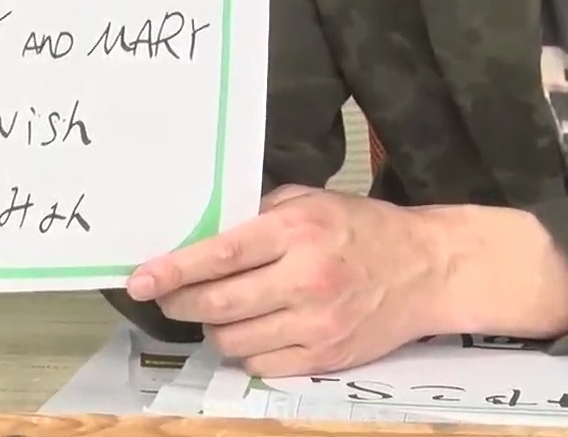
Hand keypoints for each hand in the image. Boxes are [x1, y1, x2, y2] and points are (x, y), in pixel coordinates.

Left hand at [125, 186, 447, 376]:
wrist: (427, 268)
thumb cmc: (362, 228)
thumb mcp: (310, 201)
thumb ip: (257, 214)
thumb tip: (201, 233)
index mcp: (297, 232)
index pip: (221, 254)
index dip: (173, 270)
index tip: (140, 278)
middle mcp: (305, 280)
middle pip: (218, 304)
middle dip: (179, 303)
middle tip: (165, 296)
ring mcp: (316, 324)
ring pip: (233, 340)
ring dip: (212, 327)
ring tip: (216, 309)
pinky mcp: (326, 358)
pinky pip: (261, 365)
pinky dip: (245, 351)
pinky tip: (250, 330)